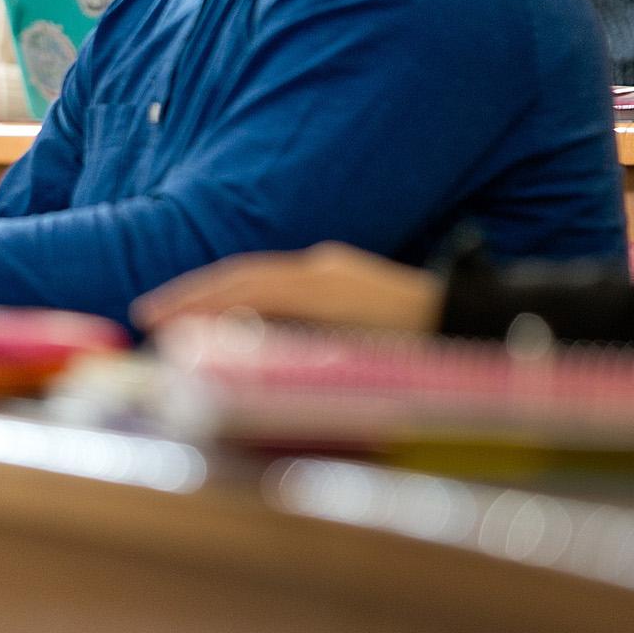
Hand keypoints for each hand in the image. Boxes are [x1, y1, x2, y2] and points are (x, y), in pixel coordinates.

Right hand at [131, 242, 442, 333]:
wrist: (485, 328)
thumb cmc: (428, 357)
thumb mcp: (363, 363)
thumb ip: (300, 356)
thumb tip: (240, 357)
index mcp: (325, 286)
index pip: (244, 287)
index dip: (194, 303)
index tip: (154, 320)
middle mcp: (325, 269)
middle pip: (245, 273)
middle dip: (193, 293)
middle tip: (148, 315)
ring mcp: (337, 270)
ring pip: (261, 274)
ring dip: (217, 293)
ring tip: (180, 317)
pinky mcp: (345, 280)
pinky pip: (280, 282)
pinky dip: (245, 295)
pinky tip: (233, 316)